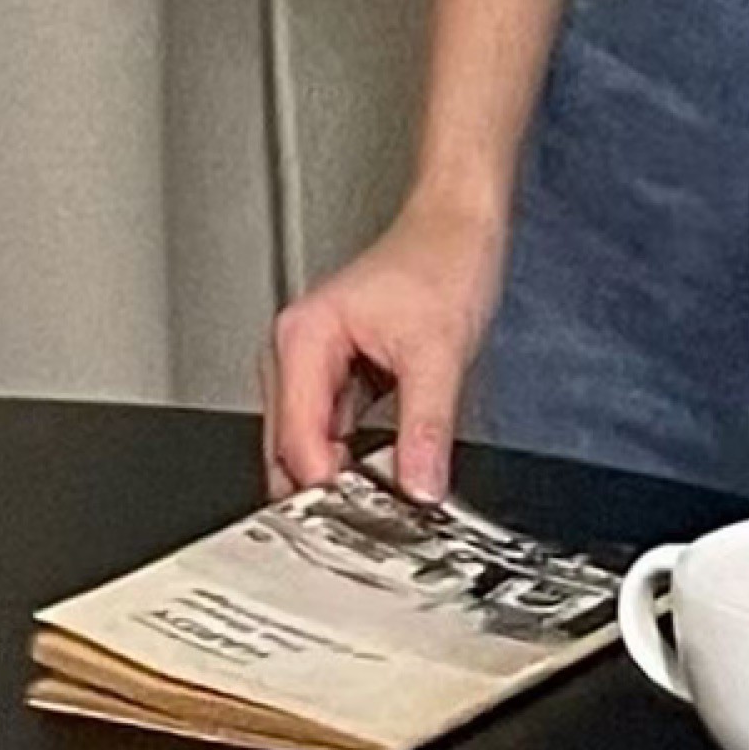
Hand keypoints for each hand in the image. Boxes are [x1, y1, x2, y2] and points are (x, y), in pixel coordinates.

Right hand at [259, 193, 508, 505]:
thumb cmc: (442, 261)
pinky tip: (384, 472)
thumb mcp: (440, 351)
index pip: (296, 439)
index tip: (361, 520)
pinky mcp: (336, 374)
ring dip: (340, 475)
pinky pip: (332, 431)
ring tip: (382, 500)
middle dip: (325, 489)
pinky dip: (353, 456)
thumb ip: (427, 425)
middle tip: (372, 524)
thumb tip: (418, 485)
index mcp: (302, 339)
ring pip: (308, 444)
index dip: (326, 487)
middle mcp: (295, 351)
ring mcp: (312, 364)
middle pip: (289, 449)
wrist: (459, 225)